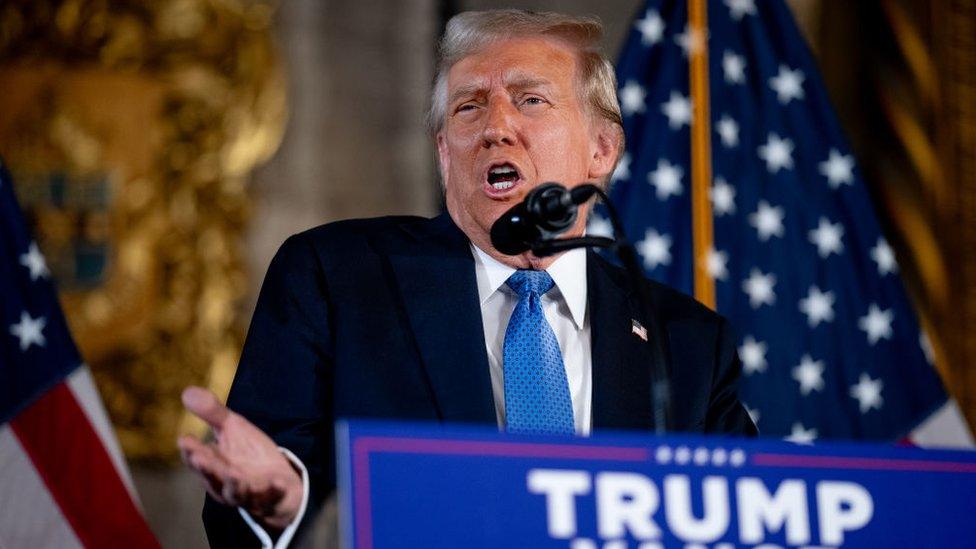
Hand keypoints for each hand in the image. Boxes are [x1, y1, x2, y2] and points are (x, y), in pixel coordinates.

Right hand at [178, 386, 303, 529]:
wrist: (276, 477)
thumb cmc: (247, 452)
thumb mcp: (233, 428)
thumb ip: (212, 413)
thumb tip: (187, 391)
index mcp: (211, 465)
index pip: (195, 458)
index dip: (190, 450)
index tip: (185, 440)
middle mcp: (223, 482)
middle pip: (212, 476)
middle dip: (206, 468)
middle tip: (199, 458)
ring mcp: (244, 493)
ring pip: (235, 492)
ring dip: (233, 484)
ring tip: (233, 474)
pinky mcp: (267, 498)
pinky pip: (269, 496)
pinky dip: (271, 490)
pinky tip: (275, 481)